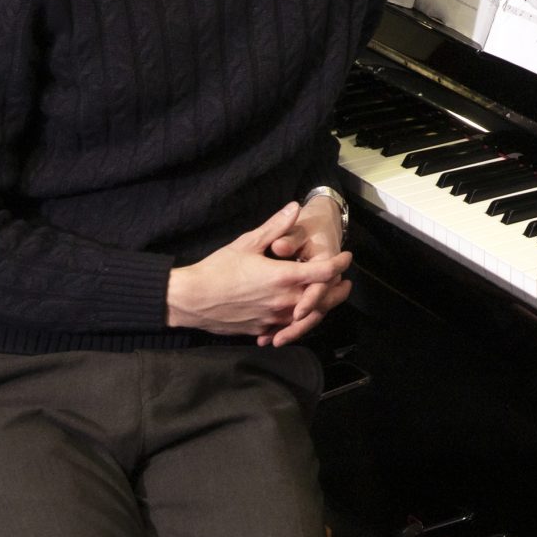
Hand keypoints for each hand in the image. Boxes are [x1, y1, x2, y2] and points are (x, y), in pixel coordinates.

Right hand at [166, 203, 350, 337]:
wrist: (191, 300)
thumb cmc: (217, 268)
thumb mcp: (247, 243)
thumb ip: (275, 227)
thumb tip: (295, 207)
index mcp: (283, 277)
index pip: (323, 272)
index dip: (339, 264)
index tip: (346, 256)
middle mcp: (283, 301)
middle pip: (322, 299)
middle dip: (336, 290)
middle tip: (345, 283)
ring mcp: (273, 318)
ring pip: (307, 317)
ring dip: (320, 307)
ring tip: (326, 298)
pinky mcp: (261, 329)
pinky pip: (286, 328)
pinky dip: (297, 322)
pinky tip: (296, 315)